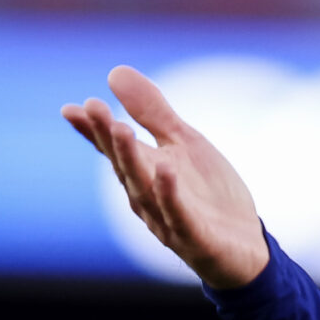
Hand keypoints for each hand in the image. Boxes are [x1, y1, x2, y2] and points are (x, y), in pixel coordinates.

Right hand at [61, 66, 269, 289]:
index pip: (113, 149)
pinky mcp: (195, 238)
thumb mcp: (185, 144)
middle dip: (108, 137)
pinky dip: (170, 194)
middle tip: (94, 107)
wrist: (246, 247)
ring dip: (131, 159)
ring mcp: (168, 219)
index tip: (73, 108)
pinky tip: (166, 170)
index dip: (93, 130)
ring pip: (144, 188)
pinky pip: (179, 214)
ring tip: (121, 129)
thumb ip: (153, 112)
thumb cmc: (209, 194)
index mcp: (143, 172)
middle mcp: (147, 196)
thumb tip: (115, 72)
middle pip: (124, 164)